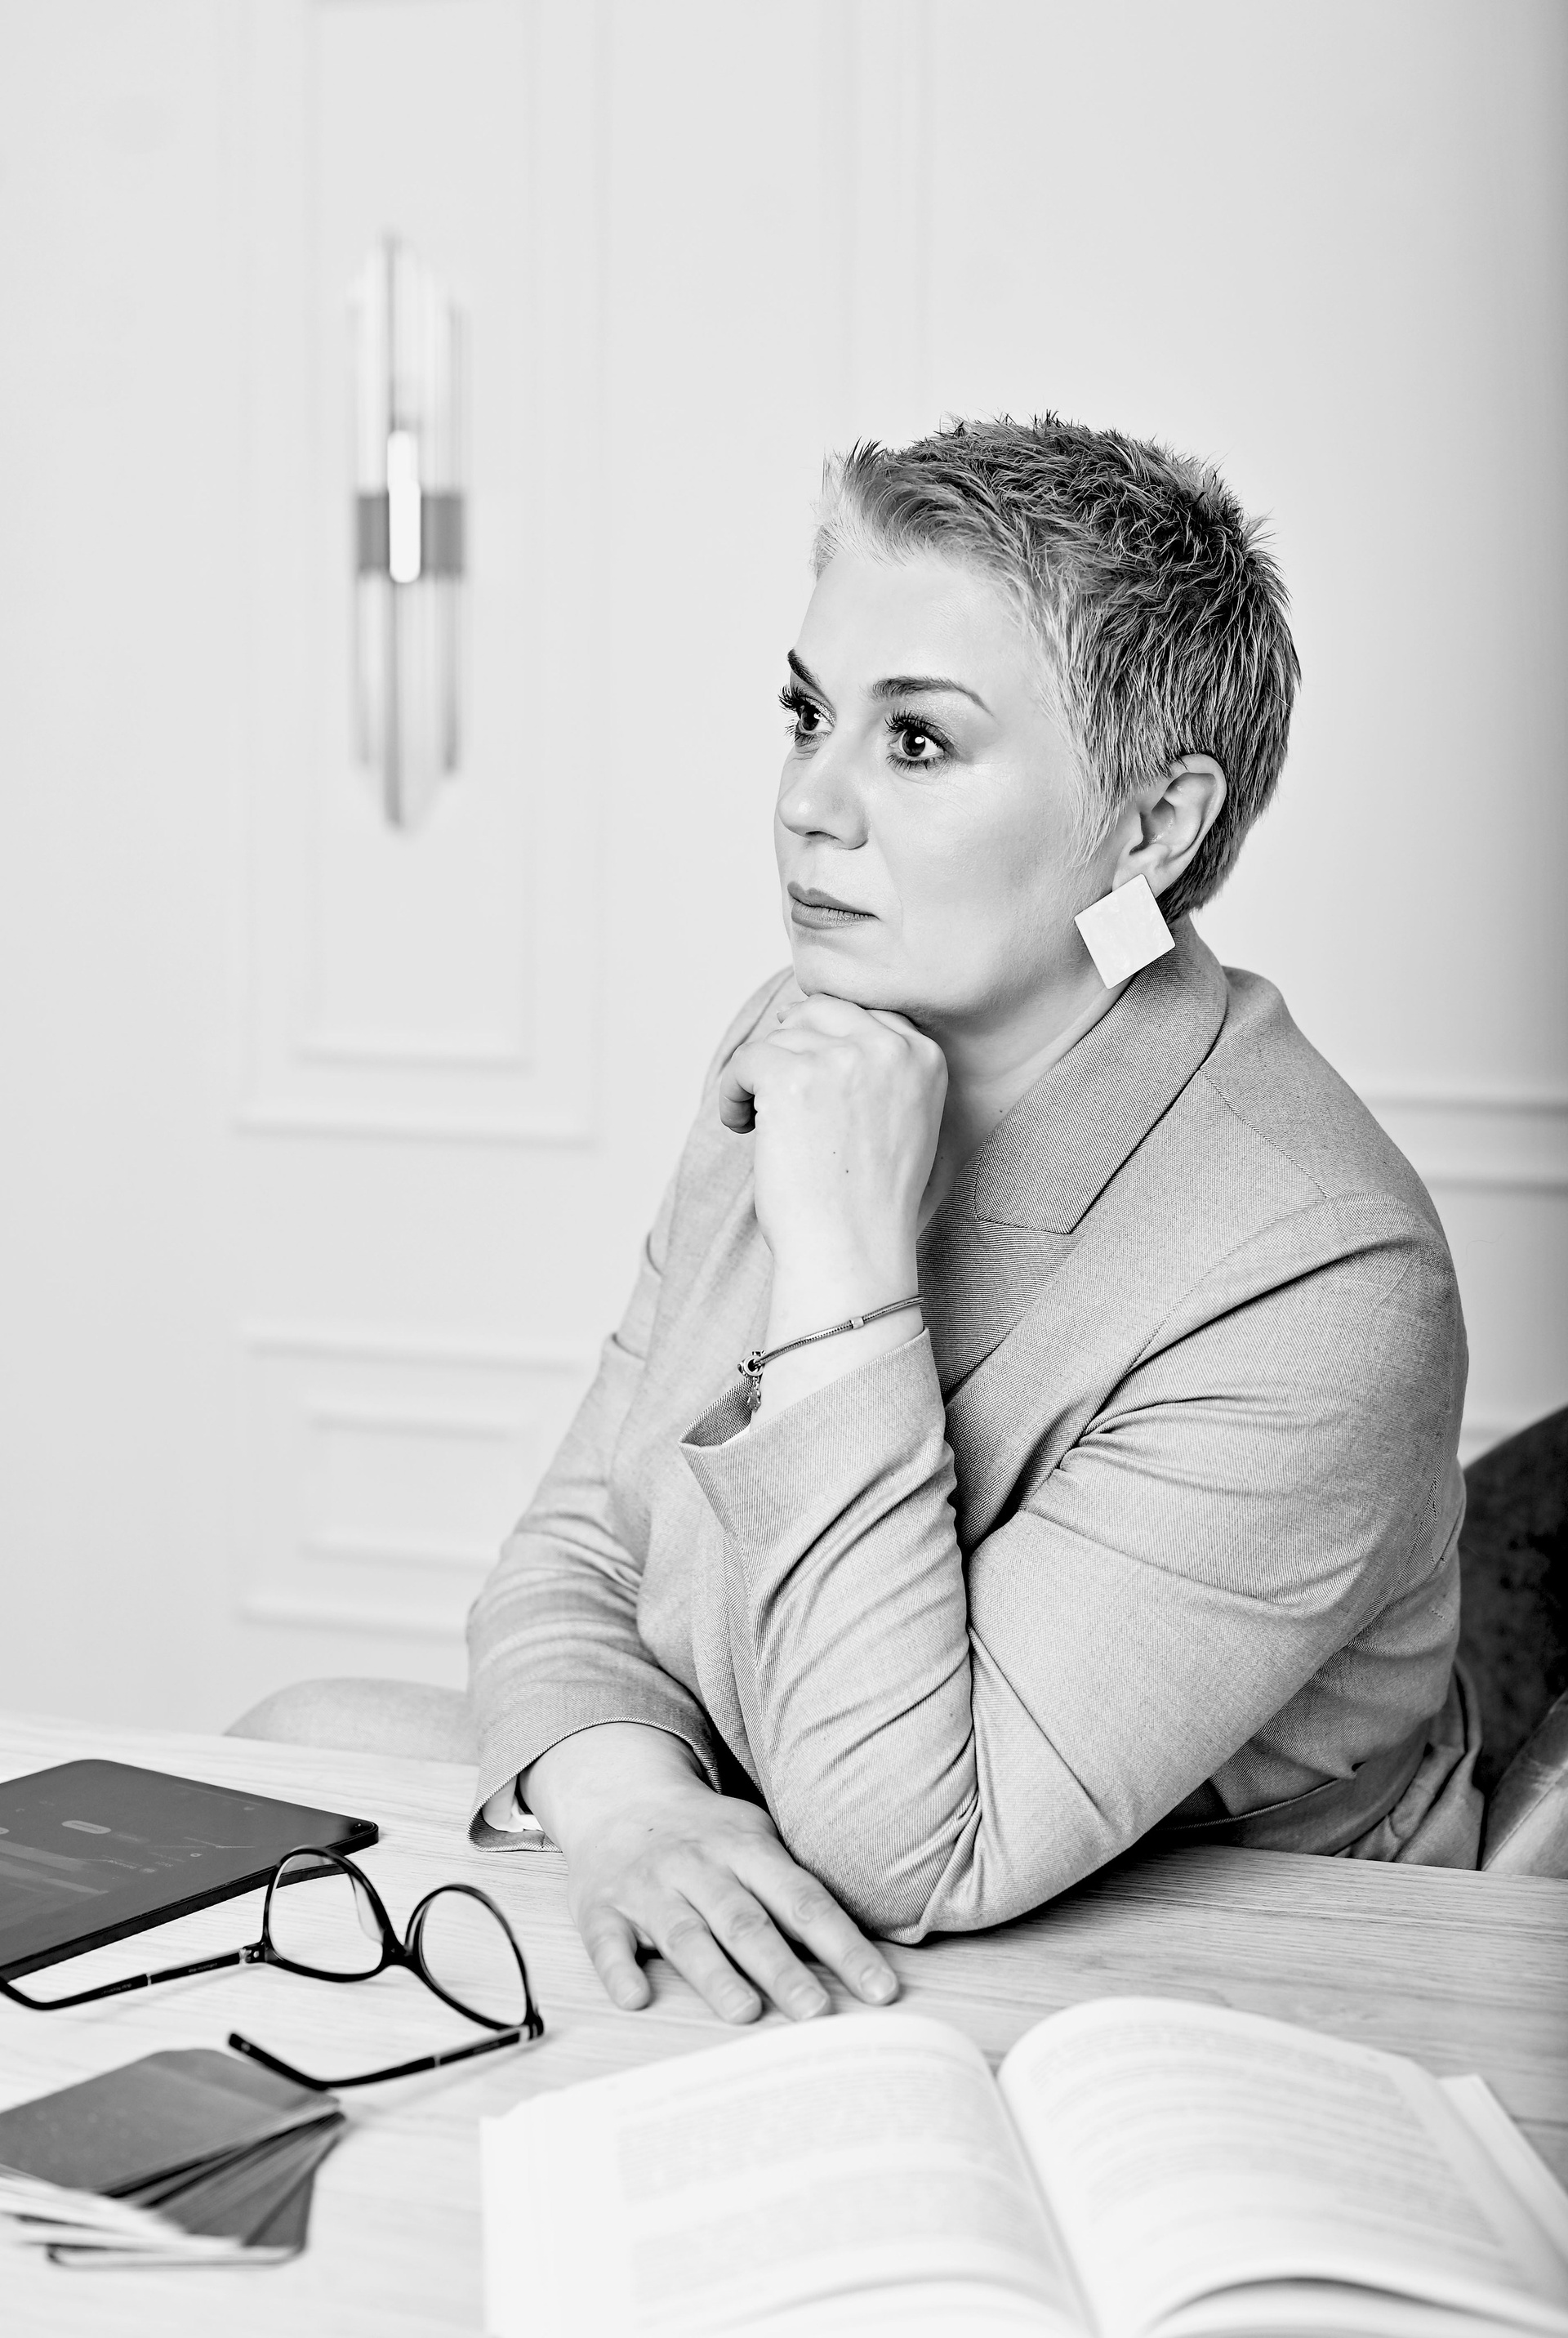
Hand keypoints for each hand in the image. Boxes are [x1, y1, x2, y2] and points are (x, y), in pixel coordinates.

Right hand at [522, 1724, 898, 2023]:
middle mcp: (699, 1866)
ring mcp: (648, 1887)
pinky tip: (636, 1998)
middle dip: (783, 1968)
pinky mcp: (601, 1910)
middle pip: (746, 1921)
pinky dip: (621, 1970)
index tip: (881, 1990)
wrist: (618, 1794)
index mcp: (746, 1847)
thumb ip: (793, 1888)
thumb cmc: (704, 1832)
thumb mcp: (754, 1838)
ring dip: (715, 1975)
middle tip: (818, 2013)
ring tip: (746, 2013)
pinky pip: (609, 1942)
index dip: (845, 1946)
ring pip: (686, 1934)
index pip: (804, 1900)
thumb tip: (859, 1955)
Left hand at [719, 995, 946, 1321]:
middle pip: (819, 1011)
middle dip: (790, 1046)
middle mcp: (889, 1048)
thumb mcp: (905, 1121)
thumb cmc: (870, 1201)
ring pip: (779, 1038)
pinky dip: (732, 1093)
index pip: (864, 1014)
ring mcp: (840, 1059)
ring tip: (759, 1122)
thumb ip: (882, 1070)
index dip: (826, 1041)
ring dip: (758, 1075)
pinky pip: (745, 1060)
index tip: (807, 1077)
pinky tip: (740, 1125)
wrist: (852, 1251)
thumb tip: (810, 1016)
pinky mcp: (791, 1076)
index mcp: (925, 1057)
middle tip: (773, 1090)